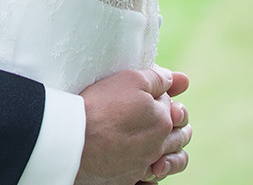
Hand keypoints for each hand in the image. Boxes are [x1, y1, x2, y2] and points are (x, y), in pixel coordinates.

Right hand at [75, 66, 190, 184]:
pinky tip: (148, 165)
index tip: (148, 91)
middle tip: (167, 115)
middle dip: (176, 123)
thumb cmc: (100, 107)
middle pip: (178, 135)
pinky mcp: (129, 180)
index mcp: (163, 120)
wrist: (74, 141)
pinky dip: (154, 174)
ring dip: (173, 153)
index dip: (161, 95)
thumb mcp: (130, 79)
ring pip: (172, 162)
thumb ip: (156, 78)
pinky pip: (152, 181)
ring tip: (162, 144)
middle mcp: (158, 146)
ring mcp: (144, 166)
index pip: (171, 105)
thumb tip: (176, 79)